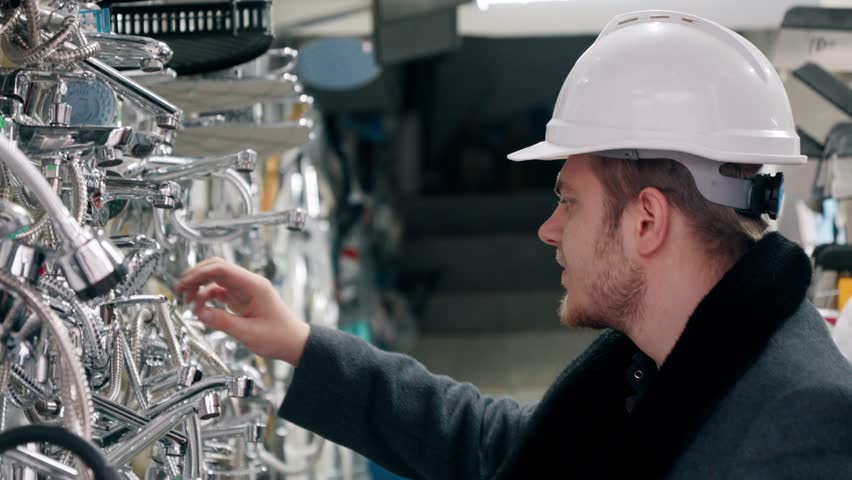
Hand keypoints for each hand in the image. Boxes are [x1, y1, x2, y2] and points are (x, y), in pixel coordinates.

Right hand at [174, 257, 309, 364]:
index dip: (199, 274)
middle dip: (196, 276)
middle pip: (217, 268)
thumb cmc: (280, 337)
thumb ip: (222, 322)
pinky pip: (220, 291)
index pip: (221, 269)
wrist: (294, 343)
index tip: (184, 284)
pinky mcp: (242, 299)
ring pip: (217, 278)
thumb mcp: (248, 333)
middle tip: (180, 290)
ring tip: (188, 300)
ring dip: (200, 286)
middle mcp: (249, 284)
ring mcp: (245, 290)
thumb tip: (200, 313)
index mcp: (254, 286)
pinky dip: (207, 296)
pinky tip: (200, 307)